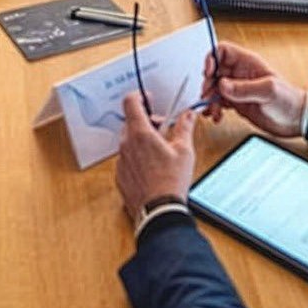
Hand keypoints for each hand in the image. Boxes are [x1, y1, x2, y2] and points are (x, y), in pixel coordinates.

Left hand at [115, 92, 197, 222]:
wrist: (159, 211)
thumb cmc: (171, 181)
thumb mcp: (184, 150)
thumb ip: (184, 127)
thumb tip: (187, 115)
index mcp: (140, 133)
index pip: (130, 102)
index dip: (139, 96)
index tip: (148, 98)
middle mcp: (126, 145)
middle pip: (130, 122)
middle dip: (146, 122)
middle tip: (162, 130)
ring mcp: (121, 161)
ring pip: (128, 141)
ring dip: (141, 140)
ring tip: (159, 152)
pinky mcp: (120, 175)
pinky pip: (126, 159)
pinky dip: (137, 157)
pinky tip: (151, 167)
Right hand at [203, 42, 307, 137]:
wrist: (296, 120)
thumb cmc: (289, 100)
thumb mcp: (268, 91)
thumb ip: (244, 88)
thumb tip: (222, 85)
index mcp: (248, 63)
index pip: (223, 51)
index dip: (211, 58)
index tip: (208, 72)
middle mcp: (240, 74)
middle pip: (214, 71)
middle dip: (207, 83)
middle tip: (207, 95)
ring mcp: (238, 89)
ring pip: (214, 88)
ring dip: (209, 99)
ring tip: (211, 109)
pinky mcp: (237, 103)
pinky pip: (218, 102)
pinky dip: (213, 109)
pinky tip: (216, 115)